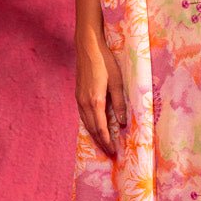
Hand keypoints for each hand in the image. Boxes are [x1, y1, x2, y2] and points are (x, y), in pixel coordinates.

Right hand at [75, 31, 127, 156]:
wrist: (88, 47)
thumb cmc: (105, 62)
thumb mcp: (117, 82)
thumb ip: (119, 103)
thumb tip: (123, 122)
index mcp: (95, 101)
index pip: (100, 128)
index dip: (107, 141)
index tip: (113, 151)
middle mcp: (84, 103)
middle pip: (92, 129)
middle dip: (101, 142)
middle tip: (109, 153)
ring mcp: (79, 99)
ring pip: (86, 123)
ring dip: (94, 135)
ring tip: (103, 144)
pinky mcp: (78, 95)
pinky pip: (83, 116)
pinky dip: (89, 125)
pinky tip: (94, 128)